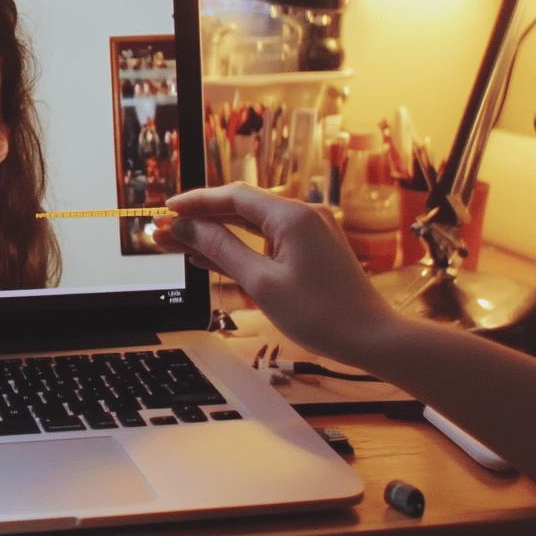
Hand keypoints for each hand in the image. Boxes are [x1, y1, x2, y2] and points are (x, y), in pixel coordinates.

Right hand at [163, 184, 403, 365]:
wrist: (372, 338)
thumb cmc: (321, 315)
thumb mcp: (260, 283)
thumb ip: (219, 249)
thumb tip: (185, 228)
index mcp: (292, 216)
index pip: (232, 196)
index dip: (195, 202)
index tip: (166, 210)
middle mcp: (303, 215)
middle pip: (239, 207)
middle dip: (200, 219)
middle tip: (163, 230)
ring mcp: (310, 231)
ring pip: (251, 224)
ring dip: (215, 233)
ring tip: (178, 244)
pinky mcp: (312, 248)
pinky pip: (267, 239)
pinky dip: (239, 246)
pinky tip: (211, 256)